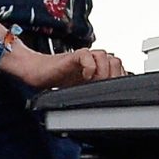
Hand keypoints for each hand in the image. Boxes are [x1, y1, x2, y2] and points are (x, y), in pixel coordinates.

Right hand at [11, 44, 125, 89]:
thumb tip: (112, 103)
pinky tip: (85, 76)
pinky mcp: (73, 56)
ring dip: (103, 71)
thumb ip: (97, 90)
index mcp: (100, 68)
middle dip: (113, 77)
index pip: (120, 69)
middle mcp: (94, 61)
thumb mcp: (83, 90)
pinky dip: (90, 66)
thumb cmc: (59, 80)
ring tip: (94, 83)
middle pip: (116, 61)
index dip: (120, 79)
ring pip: (105, 56)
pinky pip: (87, 55)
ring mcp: (85, 57)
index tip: (114, 91)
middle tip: (102, 88)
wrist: (38, 72)